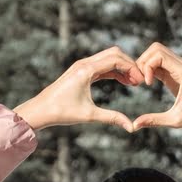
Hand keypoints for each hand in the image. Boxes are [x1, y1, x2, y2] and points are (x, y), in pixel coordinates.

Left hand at [14, 46, 145, 131]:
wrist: (40, 110)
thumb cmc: (61, 112)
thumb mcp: (89, 115)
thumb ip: (112, 118)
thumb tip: (131, 128)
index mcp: (86, 70)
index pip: (115, 60)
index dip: (132, 68)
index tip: (141, 82)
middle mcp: (84, 63)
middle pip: (114, 54)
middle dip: (129, 65)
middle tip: (140, 81)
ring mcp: (82, 66)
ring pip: (108, 58)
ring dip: (122, 67)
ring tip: (134, 83)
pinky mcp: (80, 71)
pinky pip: (102, 65)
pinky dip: (114, 71)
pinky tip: (123, 82)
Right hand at [130, 42, 181, 132]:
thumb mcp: (175, 121)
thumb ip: (153, 120)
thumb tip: (134, 125)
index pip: (159, 54)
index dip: (147, 66)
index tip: (146, 84)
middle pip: (156, 48)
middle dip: (144, 61)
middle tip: (140, 80)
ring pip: (158, 53)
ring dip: (147, 64)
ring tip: (143, 82)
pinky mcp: (179, 72)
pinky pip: (162, 62)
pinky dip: (152, 69)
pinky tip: (149, 83)